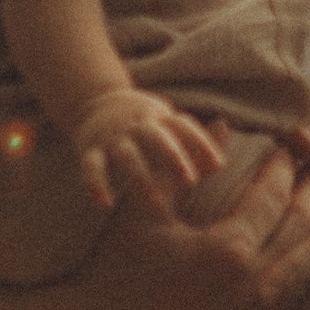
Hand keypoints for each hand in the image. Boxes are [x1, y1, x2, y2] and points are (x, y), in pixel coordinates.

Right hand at [72, 85, 225, 214]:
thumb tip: (219, 165)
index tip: (218, 165)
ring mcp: (112, 138)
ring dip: (141, 178)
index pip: (182, 126)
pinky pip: (91, 169)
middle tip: (190, 182)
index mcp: (158, 118)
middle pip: (155, 138)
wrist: (96, 103)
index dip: (200, 143)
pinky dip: (96, 187)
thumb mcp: (168, 126)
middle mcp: (136, 127)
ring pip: (126, 156)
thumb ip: (192, 145)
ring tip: (157, 204)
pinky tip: (106, 206)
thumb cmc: (146, 124)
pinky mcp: (89, 151)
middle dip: (172, 158)